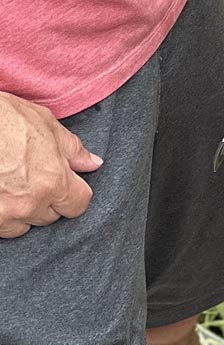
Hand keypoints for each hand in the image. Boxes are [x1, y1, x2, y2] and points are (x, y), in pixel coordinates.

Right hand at [0, 92, 102, 237]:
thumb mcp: (47, 125)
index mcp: (53, 182)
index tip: (67, 183)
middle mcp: (29, 204)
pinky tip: (0, 192)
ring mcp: (2, 214)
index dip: (74, 193)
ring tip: (12, 185)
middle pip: (50, 216)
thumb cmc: (5, 118)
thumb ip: (73, 150)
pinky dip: (0, 213)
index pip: (78, 205)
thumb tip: (93, 163)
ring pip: (22, 226)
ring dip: (21, 210)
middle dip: (47, 199)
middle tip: (33, 178)